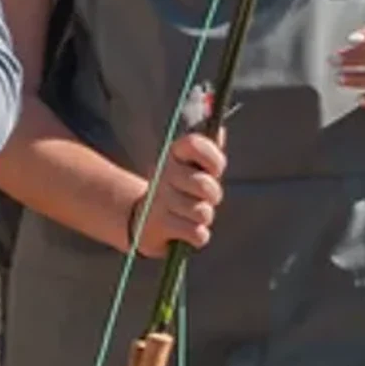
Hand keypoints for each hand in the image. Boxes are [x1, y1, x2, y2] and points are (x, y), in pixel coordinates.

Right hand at [131, 129, 226, 253]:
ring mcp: (159, 200)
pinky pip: (197, 233)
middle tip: (204, 198)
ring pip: (202, 212)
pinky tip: (186, 230)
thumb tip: (220, 130)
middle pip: (204, 184)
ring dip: (203, 218)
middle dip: (213, 195)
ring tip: (191, 214)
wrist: (144, 220)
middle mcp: (163, 173)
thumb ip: (208, 151)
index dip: (212, 157)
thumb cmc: (179, 190)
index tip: (215, 169)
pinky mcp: (159, 225)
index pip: (195, 143)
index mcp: (173, 154)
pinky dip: (197, 235)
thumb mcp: (192, 169)